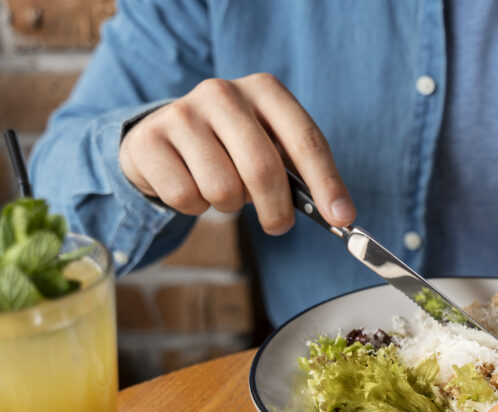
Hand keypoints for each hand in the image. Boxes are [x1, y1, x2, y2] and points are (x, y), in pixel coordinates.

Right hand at [119, 73, 354, 233]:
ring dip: (228, 206)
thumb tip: (339, 215)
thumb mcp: (269, 149)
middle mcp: (222, 93)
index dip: (326, 183)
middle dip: (276, 210)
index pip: (305, 140)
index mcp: (264, 91)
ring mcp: (181, 112)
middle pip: (263, 169)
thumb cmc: (230, 149)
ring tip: (221, 189)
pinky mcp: (148, 140)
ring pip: (223, 189)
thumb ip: (301, 176)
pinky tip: (190, 185)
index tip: (342, 218)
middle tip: (278, 226)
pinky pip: (186, 197)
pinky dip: (194, 207)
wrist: (162, 138)